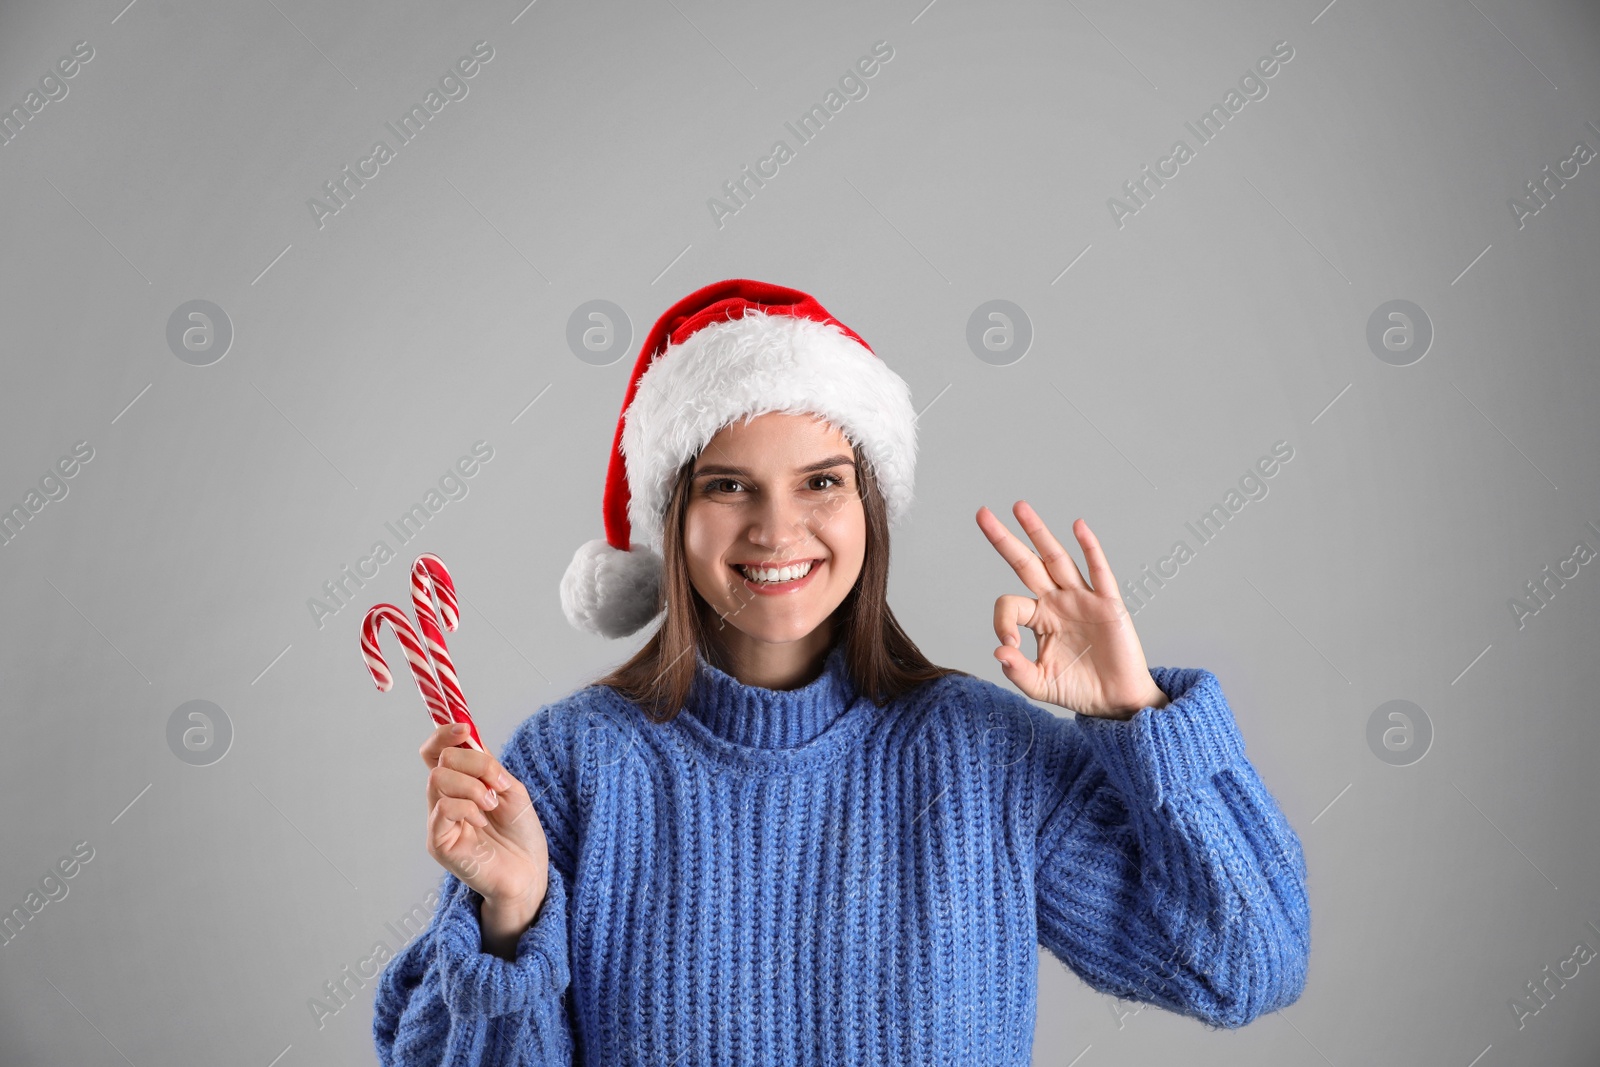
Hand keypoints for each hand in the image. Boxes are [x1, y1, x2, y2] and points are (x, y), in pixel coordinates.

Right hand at [419, 722, 547, 939]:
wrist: (530, 872)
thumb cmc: (521, 834)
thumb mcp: (509, 789)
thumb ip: (487, 766)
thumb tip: (468, 736)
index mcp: (459, 785)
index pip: (435, 752)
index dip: (444, 734)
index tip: (466, 729)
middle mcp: (443, 801)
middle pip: (439, 761)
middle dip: (474, 763)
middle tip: (498, 784)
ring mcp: (438, 822)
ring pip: (438, 779)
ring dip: (473, 785)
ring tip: (492, 804)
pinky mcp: (438, 843)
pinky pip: (443, 808)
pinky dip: (467, 807)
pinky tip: (483, 822)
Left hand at [976, 502, 1167, 719]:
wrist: (1115, 702)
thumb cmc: (1078, 689)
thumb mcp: (1039, 684)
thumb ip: (1016, 670)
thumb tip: (998, 651)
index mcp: (1039, 618)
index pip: (1010, 604)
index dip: (1001, 622)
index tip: (1008, 646)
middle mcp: (1057, 601)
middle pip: (1026, 563)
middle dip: (1004, 539)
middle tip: (982, 514)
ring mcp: (1082, 599)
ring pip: (1057, 559)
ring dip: (1038, 532)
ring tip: (1019, 508)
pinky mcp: (1108, 604)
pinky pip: (1098, 572)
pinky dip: (1090, 548)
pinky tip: (1078, 526)